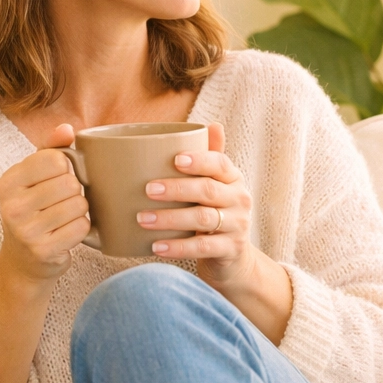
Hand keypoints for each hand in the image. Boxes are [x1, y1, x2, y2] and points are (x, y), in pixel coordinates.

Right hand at [0, 123, 90, 283]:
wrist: (23, 261)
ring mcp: (26, 231)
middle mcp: (12, 206)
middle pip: (70, 183)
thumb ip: (50, 149)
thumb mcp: (34, 177)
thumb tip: (66, 128)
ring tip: (65, 217)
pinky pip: (82, 227)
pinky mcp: (43, 250)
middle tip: (63, 202)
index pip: (56, 159)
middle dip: (75, 192)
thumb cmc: (34, 211)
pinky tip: (67, 233)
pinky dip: (82, 229)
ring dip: (80, 211)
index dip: (66, 168)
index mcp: (8, 181)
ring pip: (79, 205)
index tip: (57, 179)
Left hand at [138, 122, 256, 290]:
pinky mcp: (230, 250)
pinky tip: (156, 246)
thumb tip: (212, 124)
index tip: (174, 160)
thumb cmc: (216, 213)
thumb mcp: (216, 186)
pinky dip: (177, 247)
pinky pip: (202, 247)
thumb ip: (210, 158)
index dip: (199, 160)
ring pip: (203, 219)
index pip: (220, 164)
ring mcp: (237, 226)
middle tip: (147, 189)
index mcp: (233, 178)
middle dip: (176, 189)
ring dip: (170, 218)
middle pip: (208, 191)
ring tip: (143, 219)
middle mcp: (240, 199)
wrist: (233, 257)